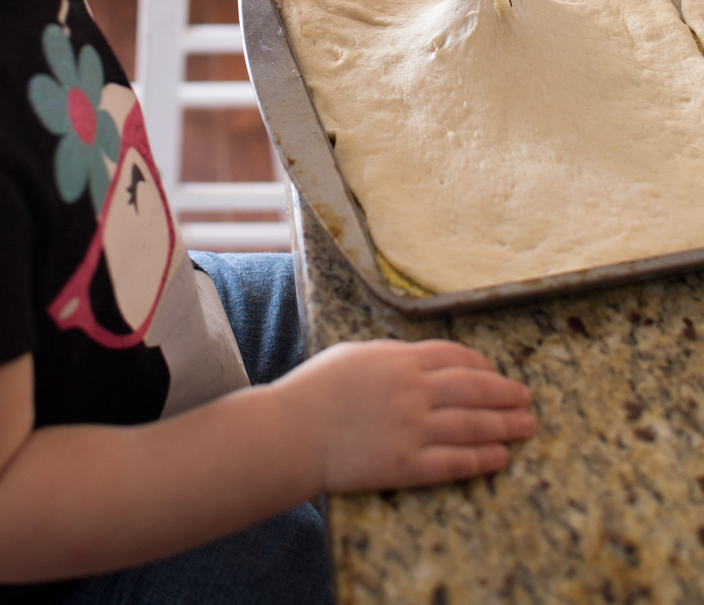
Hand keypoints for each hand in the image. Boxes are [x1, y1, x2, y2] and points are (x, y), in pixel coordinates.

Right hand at [274, 338, 532, 494]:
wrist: (292, 431)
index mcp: (400, 359)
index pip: (455, 356)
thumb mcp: (354, 355)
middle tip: (526, 398)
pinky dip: (481, 459)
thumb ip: (389, 356)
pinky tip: (500, 457)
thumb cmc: (314, 390)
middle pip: (474, 388)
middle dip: (505, 393)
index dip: (482, 364)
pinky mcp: (406, 464)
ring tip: (525, 426)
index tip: (495, 371)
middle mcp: (413, 389)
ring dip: (504, 425)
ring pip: (472, 424)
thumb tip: (414, 358)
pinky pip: (454, 461)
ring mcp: (412, 427)